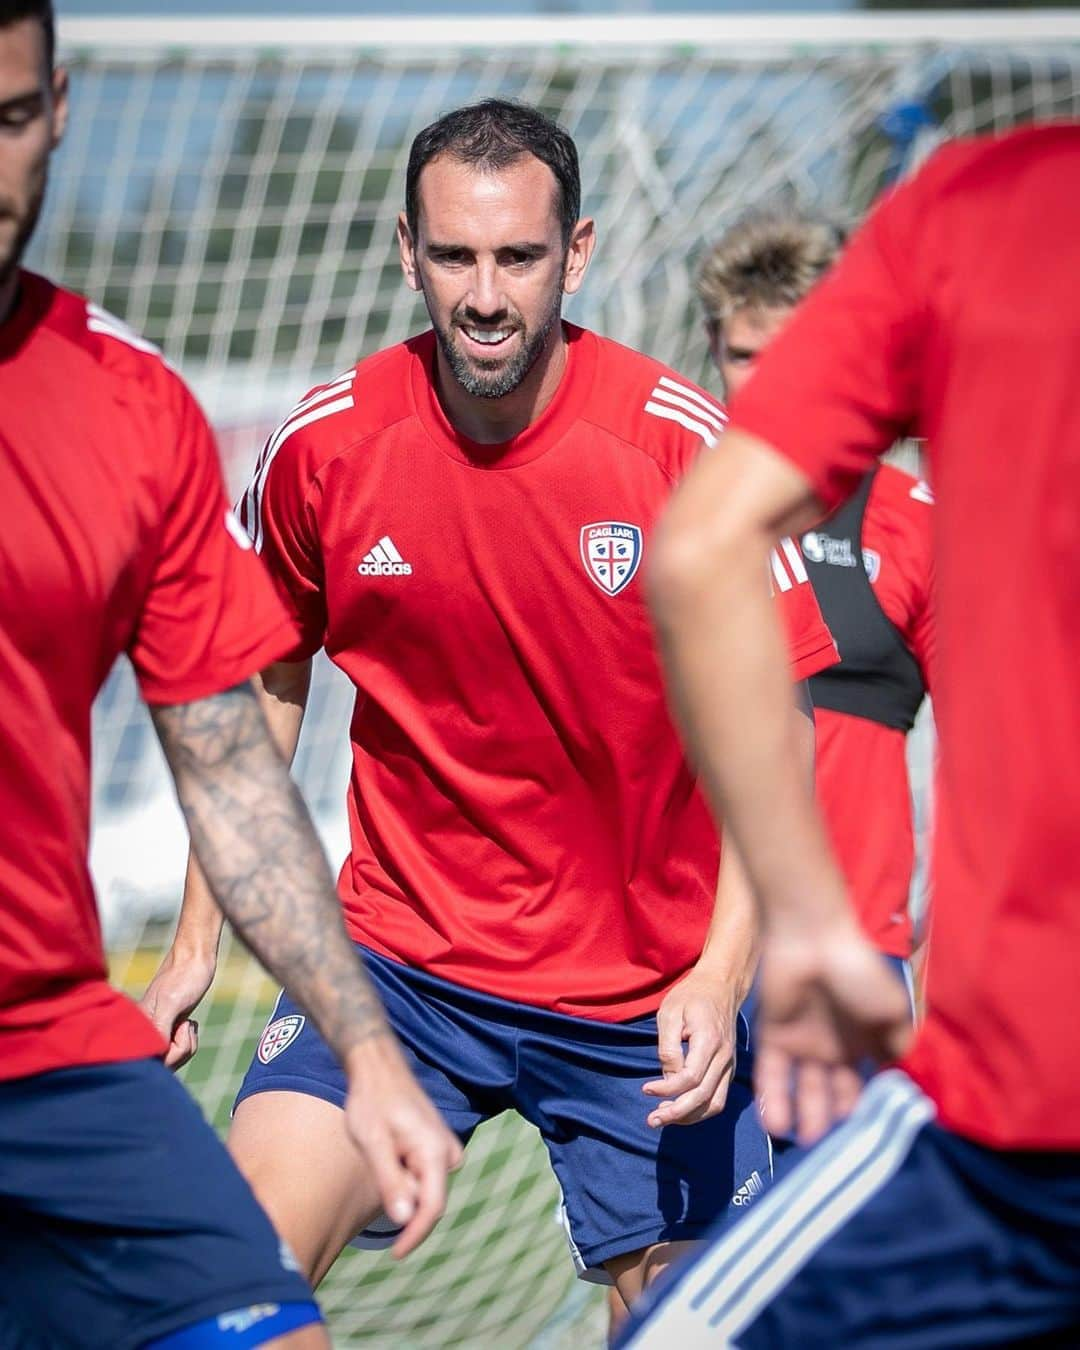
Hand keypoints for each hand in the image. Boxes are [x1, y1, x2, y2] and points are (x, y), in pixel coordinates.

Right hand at [140, 946, 216, 1070]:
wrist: (194, 957)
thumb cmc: (184, 977)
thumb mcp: (171, 1004)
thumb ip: (158, 1029)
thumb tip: (152, 1055)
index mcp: (138, 1028)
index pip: (154, 1062)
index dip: (173, 1053)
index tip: (180, 1028)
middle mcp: (142, 1033)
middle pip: (164, 1065)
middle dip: (182, 1048)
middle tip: (186, 1024)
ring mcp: (154, 1033)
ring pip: (173, 1057)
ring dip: (187, 1043)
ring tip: (187, 1022)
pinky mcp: (165, 1030)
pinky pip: (177, 1049)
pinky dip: (188, 1039)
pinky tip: (188, 1022)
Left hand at [342, 1037, 463, 1258]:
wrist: (378, 1068)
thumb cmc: (372, 1102)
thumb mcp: (373, 1143)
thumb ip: (390, 1181)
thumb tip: (404, 1219)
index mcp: (435, 1151)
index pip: (432, 1207)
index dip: (414, 1235)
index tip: (394, 1255)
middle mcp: (449, 1150)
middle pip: (429, 1198)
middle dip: (402, 1198)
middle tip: (376, 1163)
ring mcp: (446, 1146)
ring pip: (426, 1187)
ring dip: (402, 1183)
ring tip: (381, 1151)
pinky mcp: (438, 1143)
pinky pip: (424, 1173)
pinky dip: (405, 1172)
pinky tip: (389, 1147)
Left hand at [642, 966, 741, 1126]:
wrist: (721, 985)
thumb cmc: (691, 996)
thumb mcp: (670, 1013)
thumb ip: (669, 1047)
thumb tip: (668, 1078)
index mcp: (709, 1041)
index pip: (690, 1078)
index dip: (667, 1089)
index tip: (646, 1089)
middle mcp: (724, 1057)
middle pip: (703, 1097)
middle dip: (676, 1113)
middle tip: (651, 1121)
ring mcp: (730, 1064)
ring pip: (714, 1104)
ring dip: (689, 1116)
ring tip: (664, 1118)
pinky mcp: (729, 1068)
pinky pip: (718, 1098)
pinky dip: (700, 1109)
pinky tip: (680, 1109)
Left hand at [754, 917, 913, 1145]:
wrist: (813, 940)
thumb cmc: (856, 971)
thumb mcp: (890, 1009)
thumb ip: (895, 1045)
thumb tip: (893, 1075)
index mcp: (861, 1040)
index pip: (860, 1084)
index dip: (861, 1109)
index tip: (860, 1137)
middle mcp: (831, 1045)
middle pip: (830, 1091)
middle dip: (829, 1118)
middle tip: (828, 1149)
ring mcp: (801, 1041)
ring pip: (801, 1087)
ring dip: (802, 1114)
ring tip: (802, 1142)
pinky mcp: (773, 1035)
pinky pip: (771, 1074)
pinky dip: (772, 1098)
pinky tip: (774, 1124)